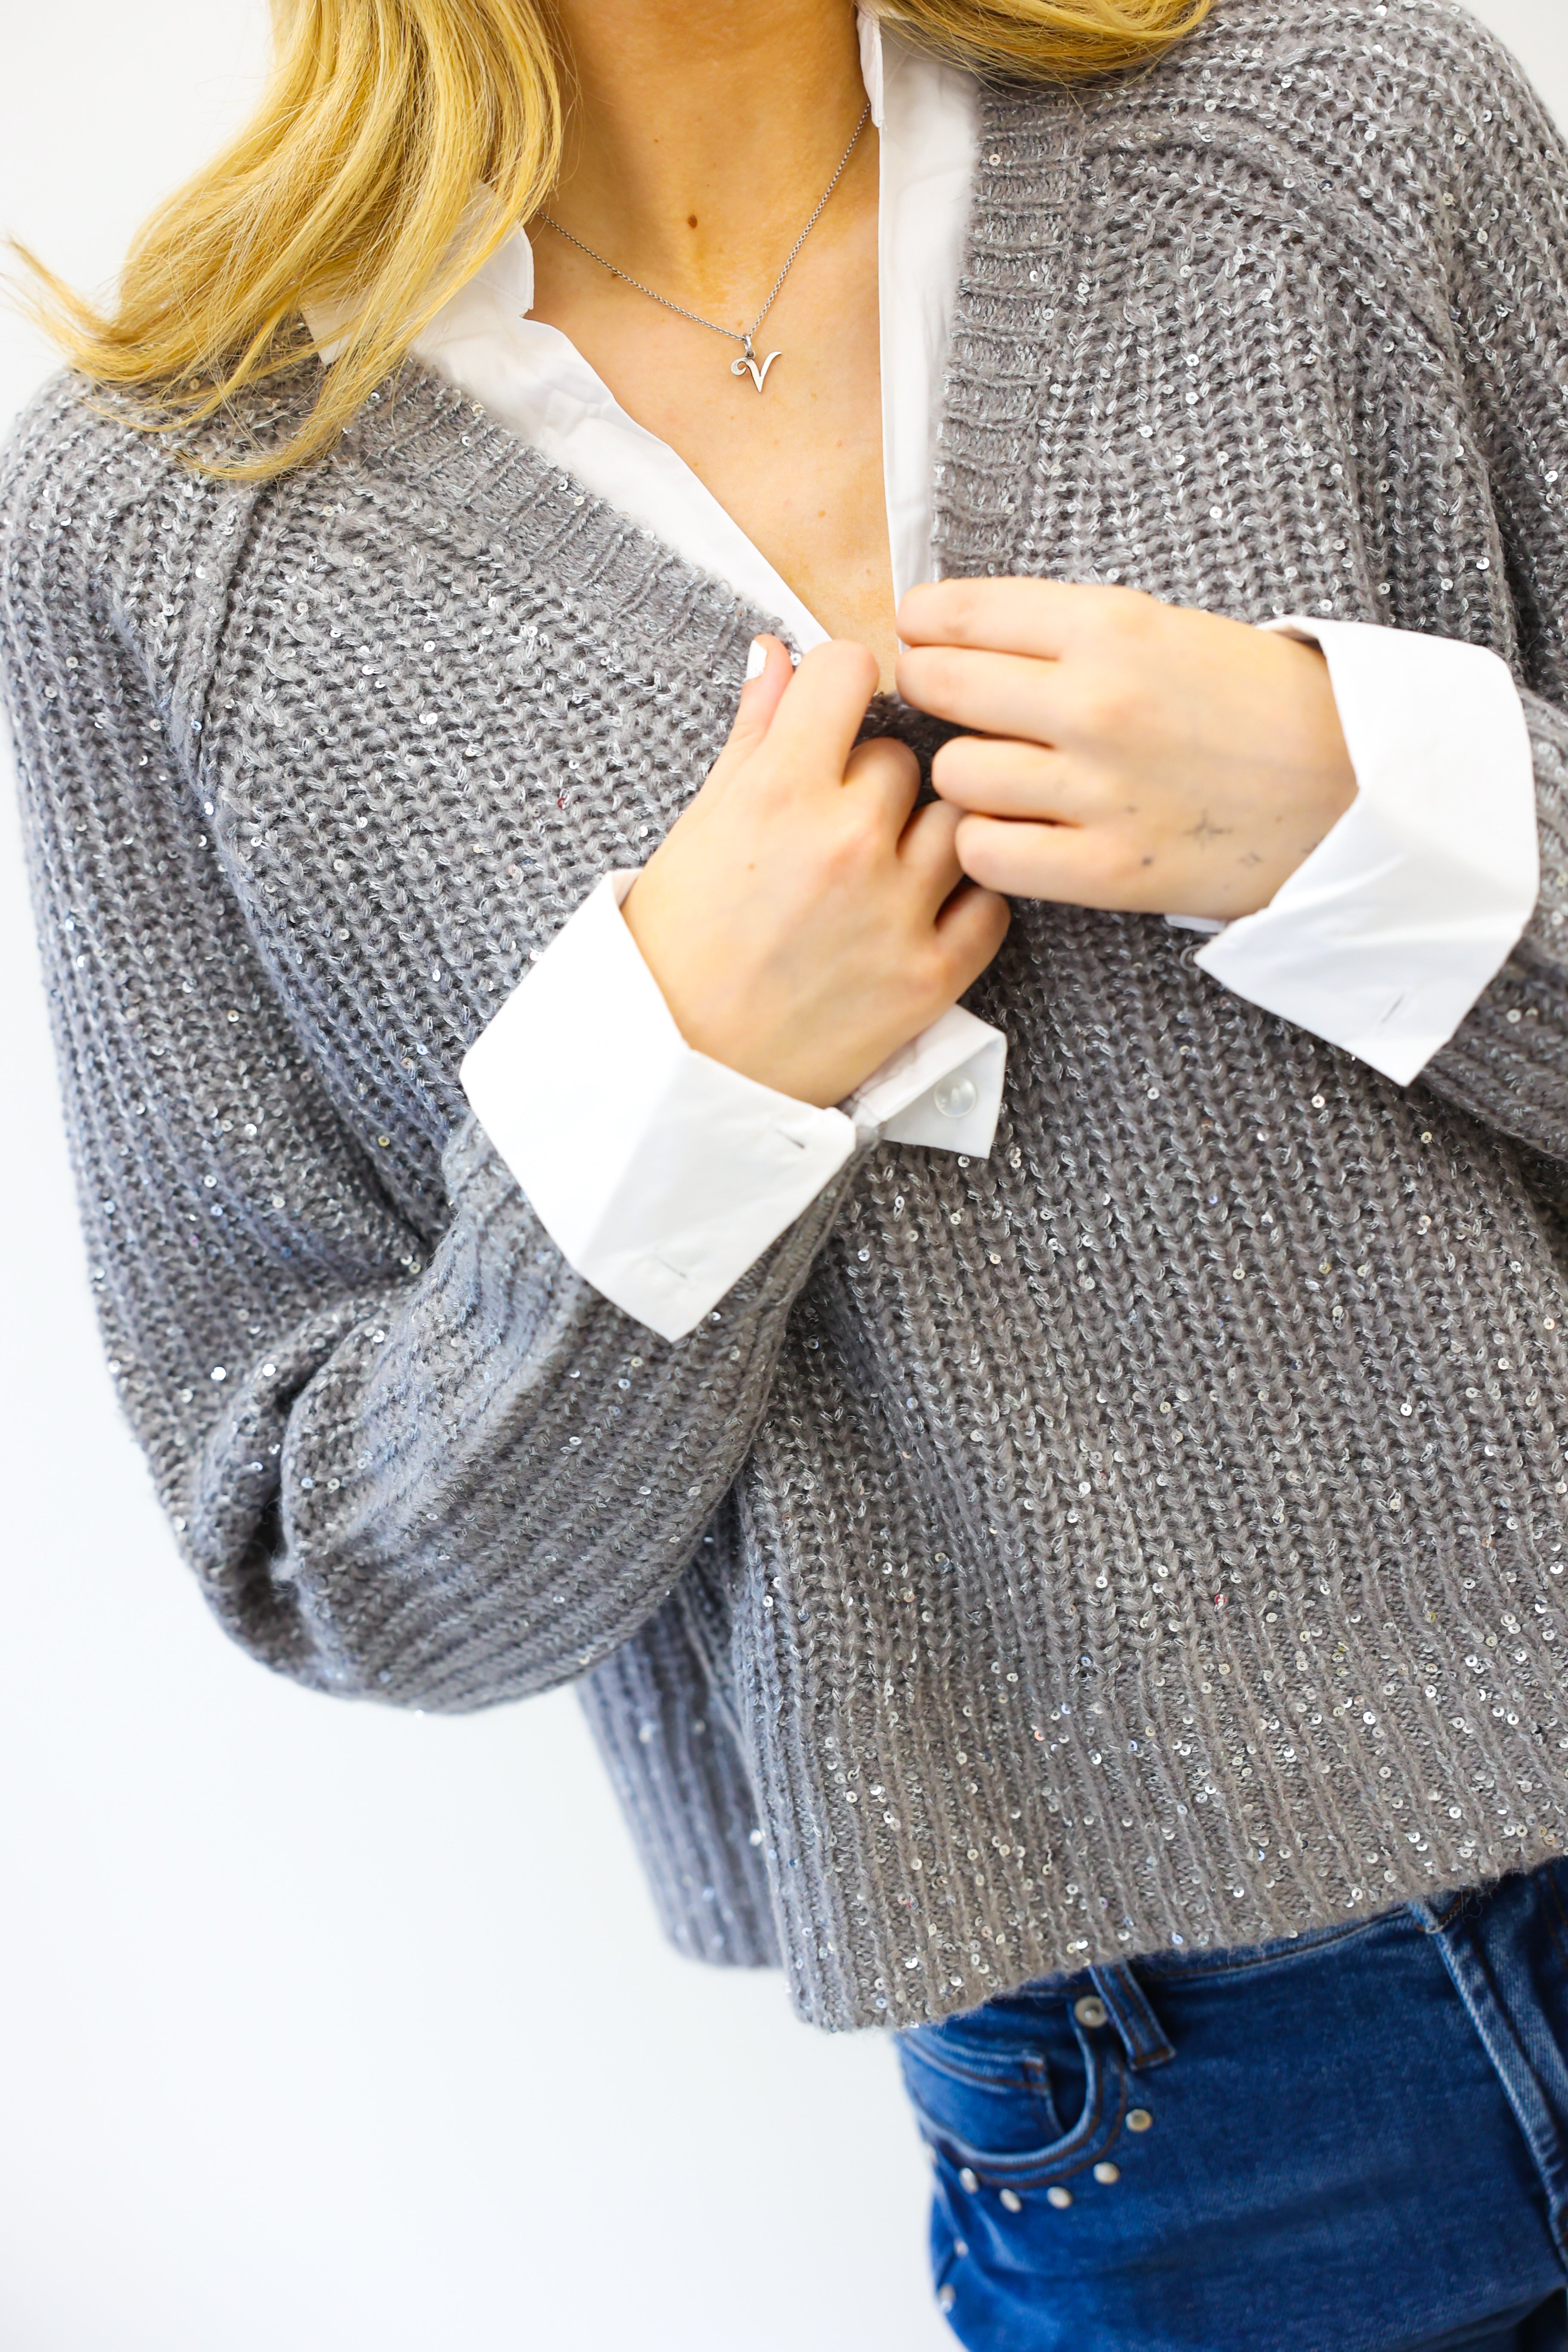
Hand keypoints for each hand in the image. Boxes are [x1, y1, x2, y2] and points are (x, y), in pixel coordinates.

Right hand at [621, 637, 1010, 1107]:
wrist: (683, 1066)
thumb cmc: (680, 947)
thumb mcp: (700, 826)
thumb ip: (753, 734)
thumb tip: (777, 654)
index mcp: (779, 792)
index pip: (848, 671)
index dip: (840, 686)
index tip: (833, 715)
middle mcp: (846, 841)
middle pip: (902, 755)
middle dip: (870, 781)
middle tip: (833, 826)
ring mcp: (896, 910)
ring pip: (953, 820)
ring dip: (922, 835)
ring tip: (879, 871)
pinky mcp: (931, 976)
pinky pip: (989, 903)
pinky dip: (963, 902)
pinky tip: (919, 912)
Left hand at [897, 580, 1357, 919]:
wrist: (1350, 787)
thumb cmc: (1254, 702)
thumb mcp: (1164, 627)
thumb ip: (1064, 630)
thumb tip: (954, 629)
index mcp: (1109, 628)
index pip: (958, 615)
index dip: (923, 625)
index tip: (919, 634)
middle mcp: (1094, 705)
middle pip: (939, 687)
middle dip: (931, 688)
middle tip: (947, 699)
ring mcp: (1097, 792)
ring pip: (954, 774)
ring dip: (964, 774)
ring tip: (1000, 773)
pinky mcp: (1106, 870)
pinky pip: (985, 853)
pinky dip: (986, 842)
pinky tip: (1016, 829)